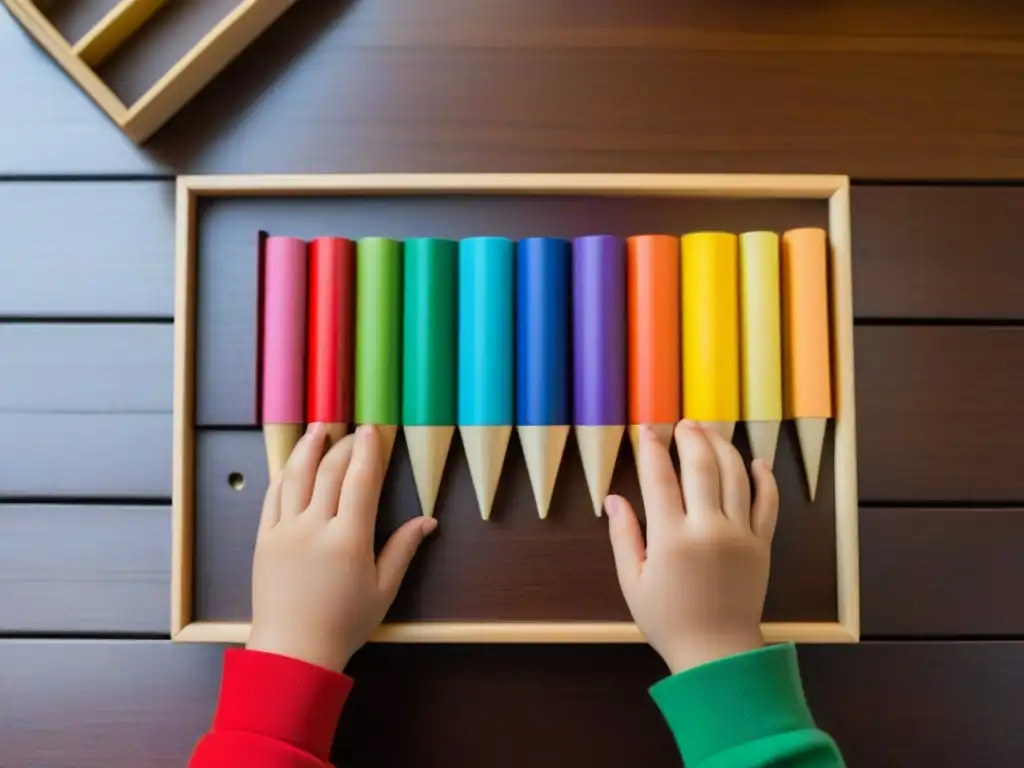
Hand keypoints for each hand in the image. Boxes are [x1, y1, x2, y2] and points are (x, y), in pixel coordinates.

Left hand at [247, 423, 436, 672]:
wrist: (293, 651)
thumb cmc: (344, 624)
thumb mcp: (383, 589)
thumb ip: (403, 549)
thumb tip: (427, 520)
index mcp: (349, 539)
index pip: (360, 481)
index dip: (368, 451)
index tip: (372, 430)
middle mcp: (315, 528)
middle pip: (330, 472)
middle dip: (344, 446)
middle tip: (354, 431)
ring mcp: (285, 531)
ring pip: (296, 477)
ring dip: (308, 448)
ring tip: (318, 429)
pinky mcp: (264, 540)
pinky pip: (272, 498)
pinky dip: (284, 475)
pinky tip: (292, 463)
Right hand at [605, 420, 778, 674]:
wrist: (717, 651)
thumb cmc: (667, 619)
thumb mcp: (632, 581)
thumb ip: (623, 536)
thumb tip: (613, 498)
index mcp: (671, 539)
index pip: (659, 479)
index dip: (652, 450)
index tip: (647, 431)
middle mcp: (708, 529)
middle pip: (702, 467)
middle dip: (691, 438)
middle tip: (683, 423)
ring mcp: (739, 534)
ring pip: (736, 476)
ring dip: (723, 448)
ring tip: (710, 433)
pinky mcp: (761, 544)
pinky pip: (768, 503)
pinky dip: (764, 478)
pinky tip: (755, 460)